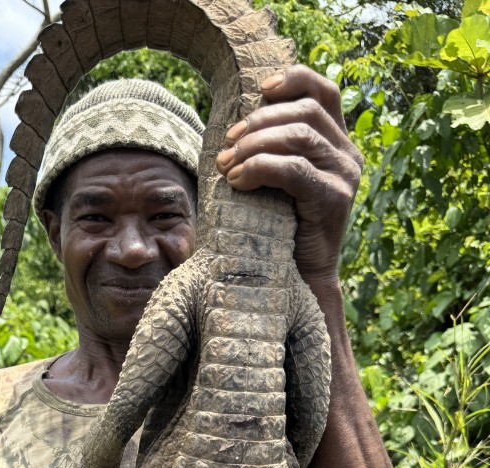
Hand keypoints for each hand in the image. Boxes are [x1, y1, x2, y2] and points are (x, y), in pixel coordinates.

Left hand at [216, 65, 362, 285]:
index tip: (259, 90)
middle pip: (305, 111)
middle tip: (227, 145)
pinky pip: (294, 169)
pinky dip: (260, 168)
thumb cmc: (279, 229)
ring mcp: (345, 177)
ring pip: (298, 136)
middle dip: (259, 122)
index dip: (293, 80)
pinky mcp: (334, 200)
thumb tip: (237, 124)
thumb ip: (272, 149)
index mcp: (337, 143)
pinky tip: (237, 181)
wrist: (299, 280)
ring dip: (254, 145)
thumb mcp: (277, 182)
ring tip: (227, 165)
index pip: (324, 92)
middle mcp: (348, 155)